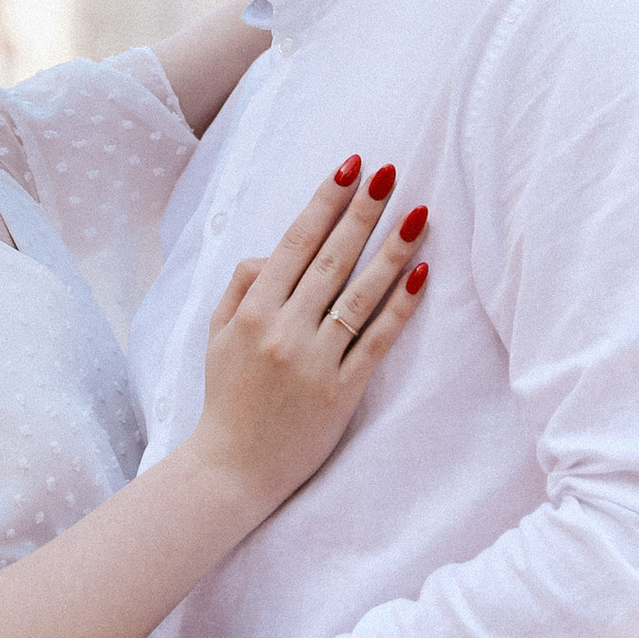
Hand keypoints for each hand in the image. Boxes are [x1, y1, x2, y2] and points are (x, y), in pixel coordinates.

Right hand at [190, 159, 430, 511]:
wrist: (233, 470)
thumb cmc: (226, 398)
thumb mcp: (216, 335)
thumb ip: (242, 286)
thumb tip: (274, 251)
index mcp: (253, 310)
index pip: (295, 243)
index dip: (324, 202)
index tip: (350, 167)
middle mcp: (284, 329)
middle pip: (332, 259)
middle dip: (362, 211)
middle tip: (390, 173)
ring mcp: (315, 361)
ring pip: (360, 294)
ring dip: (391, 250)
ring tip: (418, 214)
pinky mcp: (342, 392)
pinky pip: (377, 341)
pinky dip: (400, 306)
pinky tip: (421, 275)